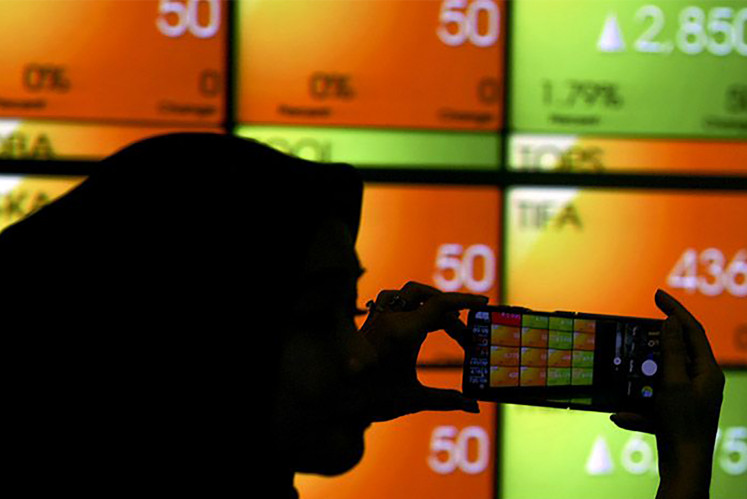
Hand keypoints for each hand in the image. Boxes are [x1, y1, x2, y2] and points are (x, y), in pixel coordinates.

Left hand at [359, 281, 487, 421]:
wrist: (336, 398)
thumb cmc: (372, 398)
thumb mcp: (413, 399)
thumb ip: (446, 400)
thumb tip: (473, 407)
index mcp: (403, 331)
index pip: (440, 304)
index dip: (464, 300)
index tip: (483, 303)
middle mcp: (390, 318)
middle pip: (429, 300)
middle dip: (451, 315)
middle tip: (465, 339)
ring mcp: (378, 317)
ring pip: (408, 293)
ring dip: (429, 302)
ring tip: (444, 323)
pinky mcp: (371, 321)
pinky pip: (394, 301)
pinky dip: (411, 306)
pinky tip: (417, 326)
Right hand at [611, 289, 724, 498]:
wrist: (684, 466)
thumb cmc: (682, 424)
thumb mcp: (673, 382)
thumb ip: (673, 350)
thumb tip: (672, 321)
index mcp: (707, 371)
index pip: (692, 330)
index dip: (675, 310)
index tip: (657, 294)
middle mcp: (701, 383)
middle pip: (677, 351)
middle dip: (654, 342)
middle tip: (636, 331)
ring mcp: (688, 399)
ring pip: (661, 376)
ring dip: (640, 376)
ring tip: (625, 372)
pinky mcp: (675, 414)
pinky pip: (652, 402)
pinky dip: (637, 407)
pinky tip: (621, 416)